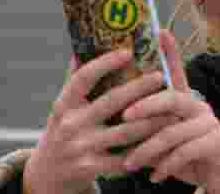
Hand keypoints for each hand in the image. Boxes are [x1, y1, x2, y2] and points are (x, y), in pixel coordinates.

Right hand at [24, 48, 177, 193]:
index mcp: (64, 103)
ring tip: (172, 109)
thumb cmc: (64, 129)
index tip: (127, 52)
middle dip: (139, 87)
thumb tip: (85, 44)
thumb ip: (75, 80)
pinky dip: (144, 148)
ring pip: (125, 131)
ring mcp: (81, 147)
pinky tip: (161, 139)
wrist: (48, 175)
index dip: (105, 63)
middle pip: (111, 101)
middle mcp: (71, 124)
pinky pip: (124, 158)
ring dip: (151, 120)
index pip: (83, 78)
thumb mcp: (63, 106)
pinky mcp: (91, 168)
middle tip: (160, 76)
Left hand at [119, 30, 219, 191]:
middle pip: (172, 98)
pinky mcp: (216, 142)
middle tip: (124, 117)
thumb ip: (150, 127)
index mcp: (185, 100)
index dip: (170, 52)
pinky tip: (155, 176)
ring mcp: (209, 122)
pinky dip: (166, 166)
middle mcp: (198, 106)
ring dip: (148, 150)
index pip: (177, 71)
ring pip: (172, 131)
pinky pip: (185, 152)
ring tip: (130, 163)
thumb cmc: (187, 156)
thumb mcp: (166, 138)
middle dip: (146, 106)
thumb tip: (118, 122)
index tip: (160, 31)